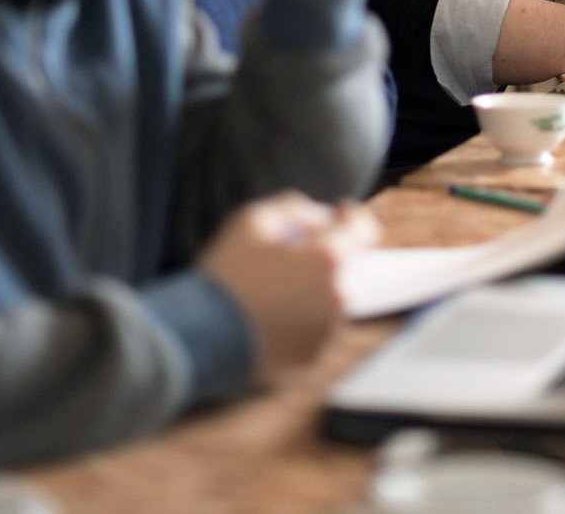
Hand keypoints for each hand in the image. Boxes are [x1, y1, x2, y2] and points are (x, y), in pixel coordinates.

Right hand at [198, 192, 379, 383]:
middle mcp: (338, 296)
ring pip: (331, 299)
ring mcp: (328, 330)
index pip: (364, 229)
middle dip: (326, 256)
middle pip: (346, 267)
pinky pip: (317, 328)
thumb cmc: (226, 273)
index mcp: (330, 259)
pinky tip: (273, 314)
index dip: (351, 215)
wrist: (200, 334)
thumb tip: (322, 217)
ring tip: (277, 288)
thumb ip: (296, 208)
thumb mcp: (253, 219)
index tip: (339, 212)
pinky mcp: (312, 356)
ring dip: (314, 288)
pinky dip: (303, 318)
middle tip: (293, 254)